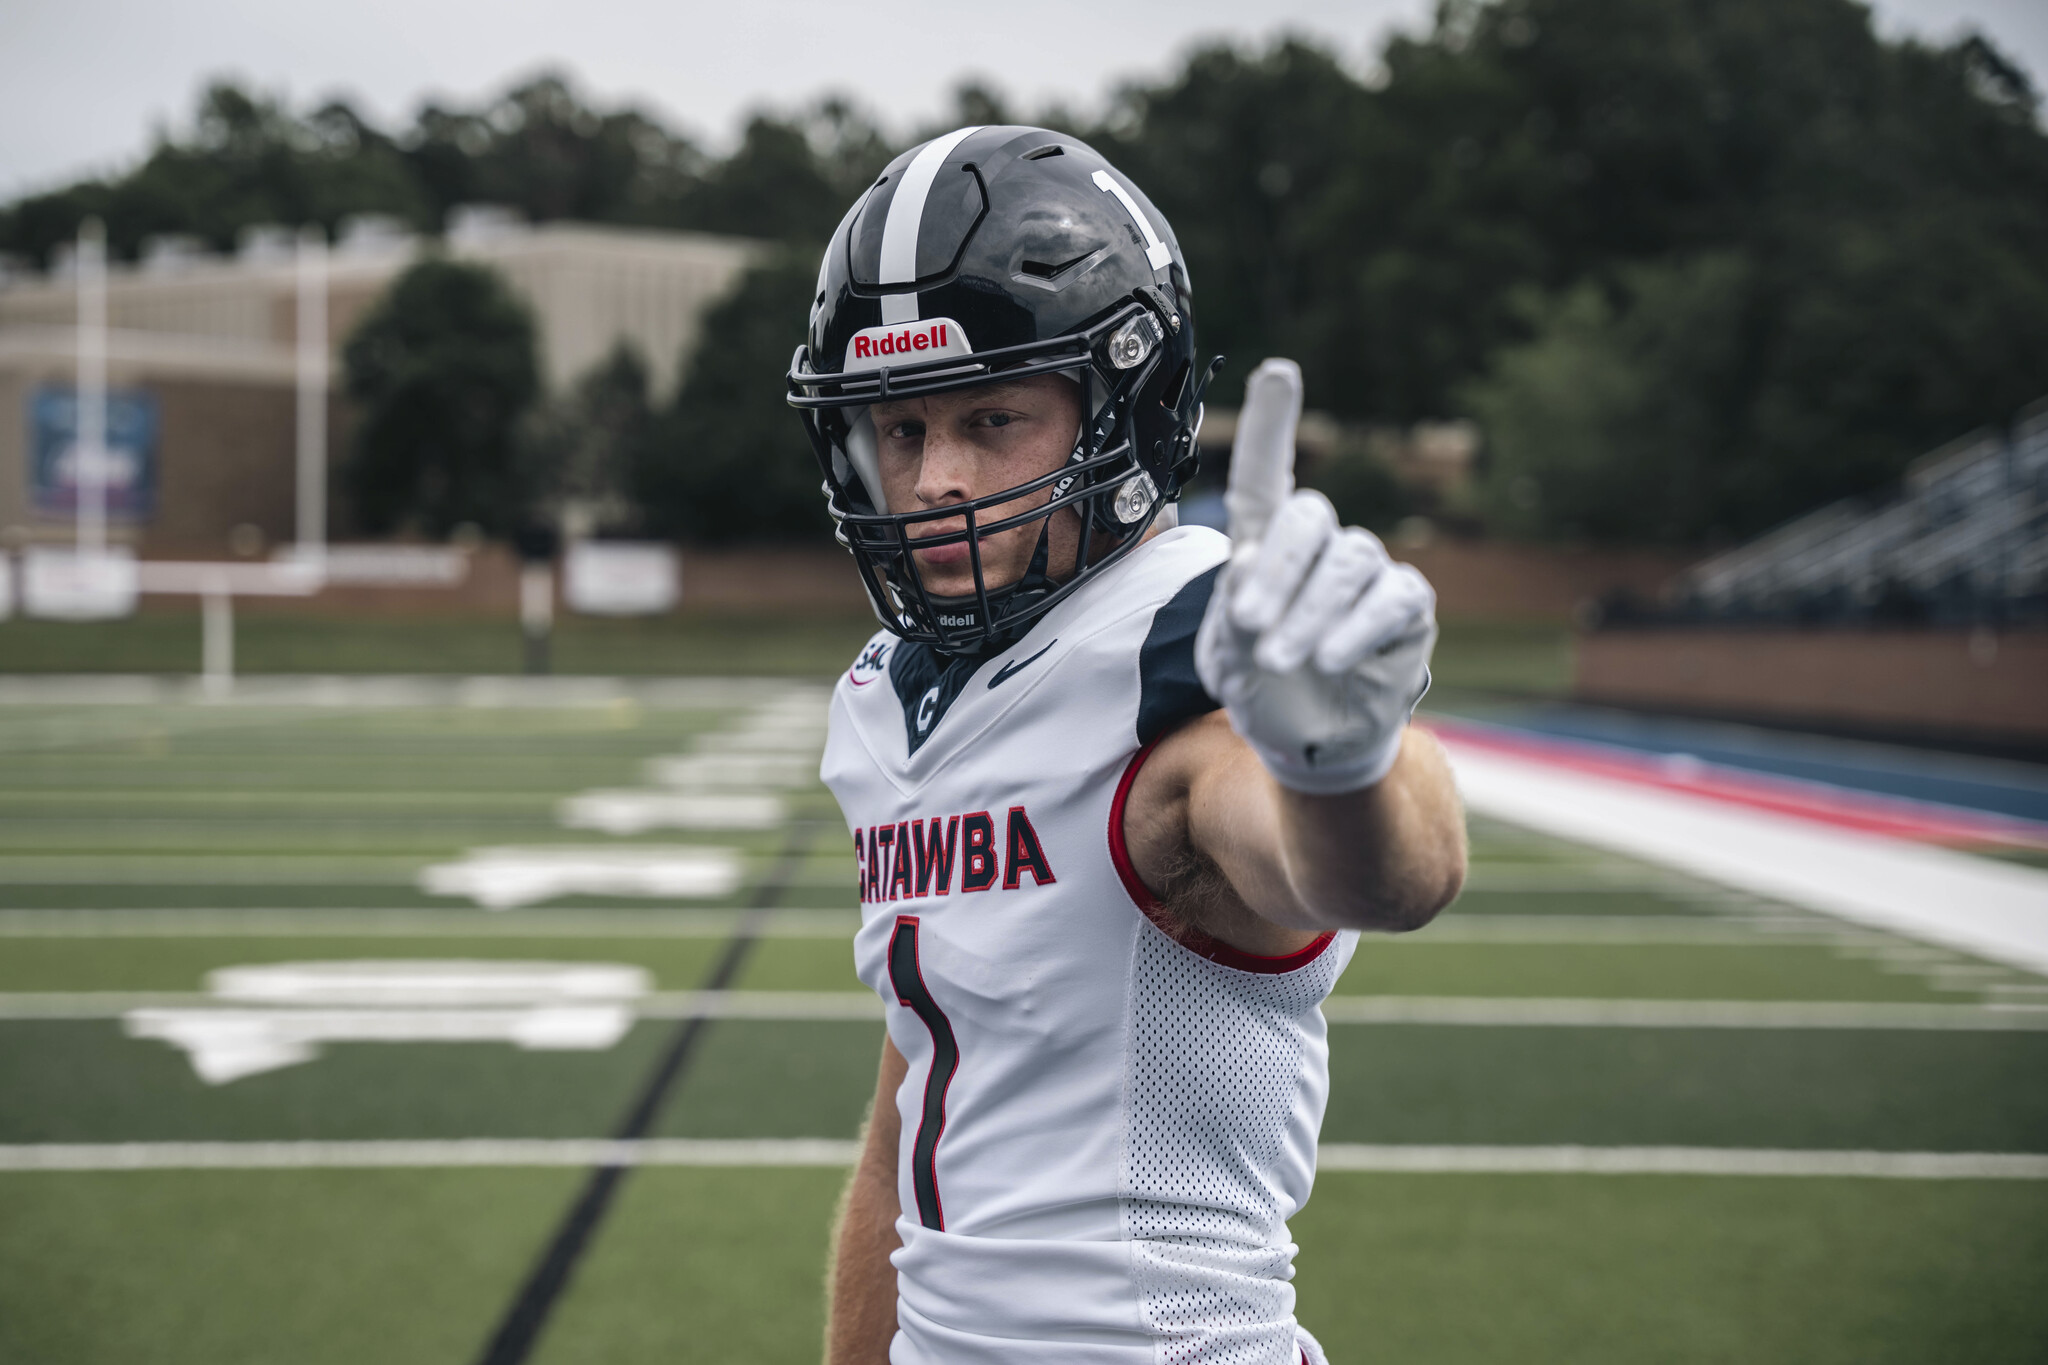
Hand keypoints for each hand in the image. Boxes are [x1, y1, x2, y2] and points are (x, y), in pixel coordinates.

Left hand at [1194, 359, 1436, 793]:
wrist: (1307, 742)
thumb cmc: (1261, 688)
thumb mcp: (1225, 659)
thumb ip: (1226, 617)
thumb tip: (1244, 568)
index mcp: (1265, 546)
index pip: (1268, 476)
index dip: (1274, 424)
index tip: (1279, 371)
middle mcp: (1319, 547)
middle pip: (1308, 516)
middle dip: (1278, 568)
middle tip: (1251, 625)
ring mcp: (1366, 574)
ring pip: (1348, 561)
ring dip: (1310, 613)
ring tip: (1284, 660)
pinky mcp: (1405, 607)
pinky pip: (1390, 598)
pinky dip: (1355, 628)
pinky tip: (1329, 660)